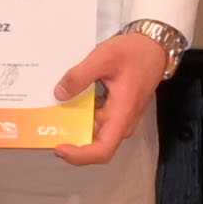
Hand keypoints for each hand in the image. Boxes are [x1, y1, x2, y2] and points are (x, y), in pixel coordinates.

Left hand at [56, 27, 178, 165]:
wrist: (154, 47)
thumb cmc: (137, 53)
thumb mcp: (104, 58)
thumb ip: (80, 76)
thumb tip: (60, 93)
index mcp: (123, 113)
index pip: (103, 149)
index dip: (80, 156)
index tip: (61, 148)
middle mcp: (123, 121)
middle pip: (95, 144)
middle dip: (71, 140)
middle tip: (48, 128)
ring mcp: (120, 117)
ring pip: (94, 131)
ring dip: (74, 126)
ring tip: (54, 114)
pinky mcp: (116, 110)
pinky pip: (96, 119)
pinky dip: (81, 114)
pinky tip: (68, 102)